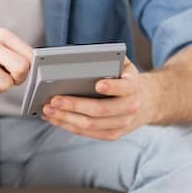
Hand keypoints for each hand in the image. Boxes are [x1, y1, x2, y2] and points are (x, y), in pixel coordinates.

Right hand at [0, 28, 33, 100]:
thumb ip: (19, 58)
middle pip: (21, 67)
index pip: (30, 56)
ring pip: (4, 83)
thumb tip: (38, 70)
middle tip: (3, 78)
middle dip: (16, 80)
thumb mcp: (0, 54)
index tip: (14, 71)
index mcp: (0, 35)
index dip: (26, 70)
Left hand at [42, 58, 157, 140]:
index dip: (112, 87)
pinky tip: (55, 119)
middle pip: (100, 109)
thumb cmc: (122, 77)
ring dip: (66, 118)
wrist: (143, 100)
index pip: (125, 87)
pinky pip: (88, 133)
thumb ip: (106, 60)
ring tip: (48, 110)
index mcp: (133, 86)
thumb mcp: (120, 64)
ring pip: (91, 124)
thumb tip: (77, 58)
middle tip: (54, 100)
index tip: (98, 84)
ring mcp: (123, 123)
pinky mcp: (113, 134)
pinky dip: (69, 126)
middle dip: (74, 105)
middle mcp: (131, 106)